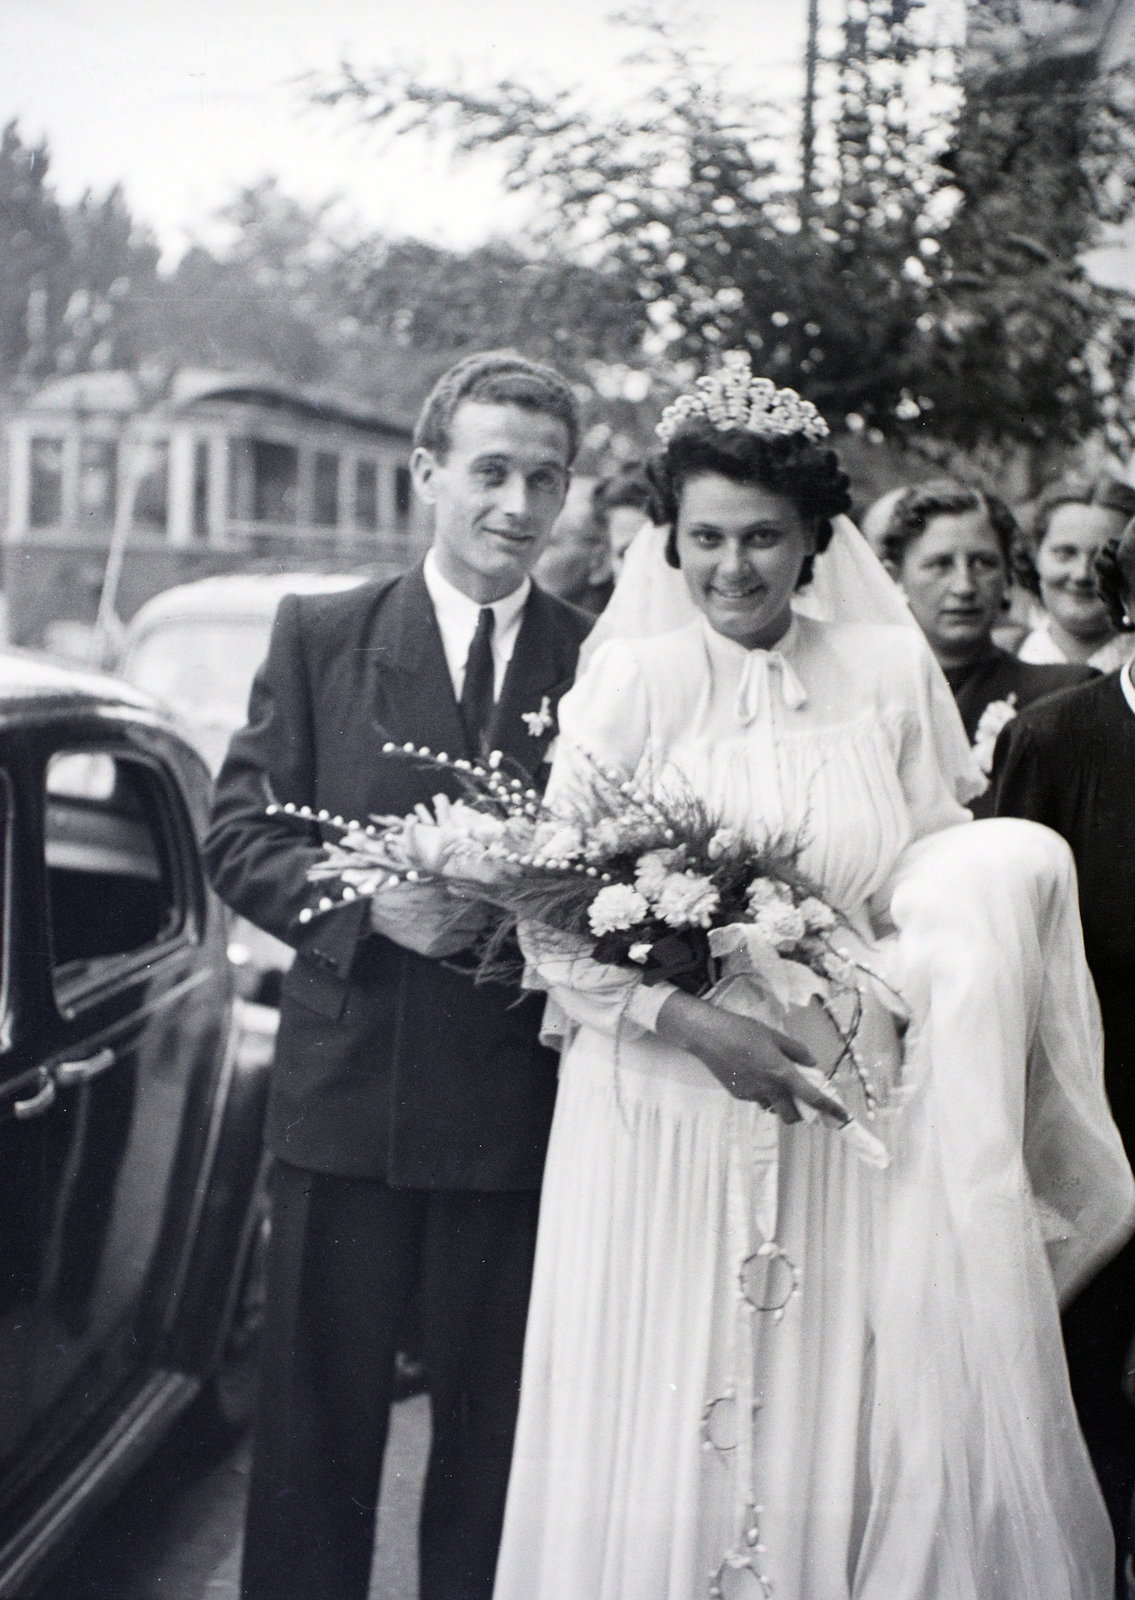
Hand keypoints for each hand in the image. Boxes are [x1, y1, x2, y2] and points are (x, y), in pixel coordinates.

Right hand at [368, 878, 487, 957]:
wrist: (381, 911)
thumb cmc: (406, 892)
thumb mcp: (430, 883)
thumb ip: (454, 886)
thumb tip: (478, 889)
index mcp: (442, 899)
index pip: (478, 905)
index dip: (481, 904)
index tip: (480, 903)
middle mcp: (442, 919)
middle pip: (479, 922)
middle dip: (479, 917)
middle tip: (474, 915)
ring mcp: (437, 937)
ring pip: (472, 937)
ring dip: (470, 930)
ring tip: (462, 924)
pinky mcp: (432, 949)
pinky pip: (458, 947)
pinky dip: (460, 940)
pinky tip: (452, 933)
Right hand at [655, 991, 848, 1125]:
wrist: (709, 1036)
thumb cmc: (742, 1031)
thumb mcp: (775, 1035)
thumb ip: (796, 1051)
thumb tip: (811, 1063)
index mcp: (782, 1073)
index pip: (812, 1098)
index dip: (830, 1108)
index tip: (842, 1116)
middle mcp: (768, 1089)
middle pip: (791, 1116)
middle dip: (800, 1113)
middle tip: (802, 1100)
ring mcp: (752, 1095)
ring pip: (772, 1108)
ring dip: (779, 1102)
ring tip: (773, 1081)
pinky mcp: (738, 1095)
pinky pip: (757, 1099)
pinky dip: (762, 1093)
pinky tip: (754, 1074)